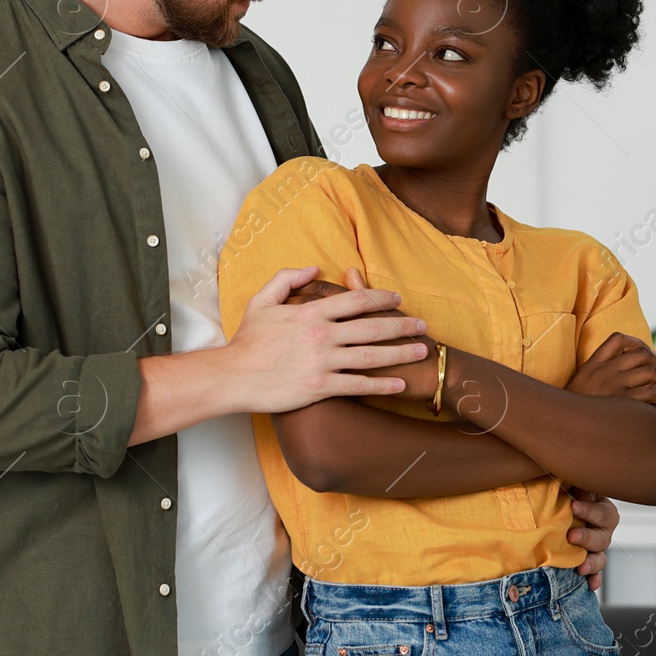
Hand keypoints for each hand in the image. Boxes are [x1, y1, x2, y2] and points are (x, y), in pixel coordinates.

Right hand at [224, 266, 429, 413]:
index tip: (397, 300)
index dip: (380, 299)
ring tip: (422, 351)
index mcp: (311, 313)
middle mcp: (322, 335)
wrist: (233, 376)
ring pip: (371, 356)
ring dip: (401, 353)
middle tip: (422, 325)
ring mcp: (323, 362)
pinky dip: (381, 385)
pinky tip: (399, 384)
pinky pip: (358, 385)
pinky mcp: (320, 387)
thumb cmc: (247, 340)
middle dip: (401, 325)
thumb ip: (287, 279)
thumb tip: (314, 267)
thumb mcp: (261, 300)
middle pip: (371, 327)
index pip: (355, 300)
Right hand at [566, 332, 655, 410]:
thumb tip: (624, 383)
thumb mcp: (577, 391)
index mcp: (591, 365)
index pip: (618, 339)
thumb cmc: (573, 417)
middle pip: (642, 354)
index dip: (640, 346)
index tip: (652, 360)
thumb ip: (595, 381)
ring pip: (651, 372)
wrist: (559, 430)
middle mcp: (602, 371)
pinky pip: (652, 393)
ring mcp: (610, 385)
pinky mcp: (620, 402)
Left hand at [566, 486, 619, 591]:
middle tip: (571, 536)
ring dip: (592, 562)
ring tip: (580, 566)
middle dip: (588, 537)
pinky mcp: (586, 561)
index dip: (590, 510)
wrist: (547, 506)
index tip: (572, 505)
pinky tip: (590, 585)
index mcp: (599, 506)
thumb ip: (570, 481)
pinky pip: (595, 573)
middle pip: (604, 536)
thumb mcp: (566, 481)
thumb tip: (569, 478)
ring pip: (600, 556)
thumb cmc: (558, 489)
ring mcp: (594, 546)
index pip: (603, 511)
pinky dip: (594, 579)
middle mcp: (601, 528)